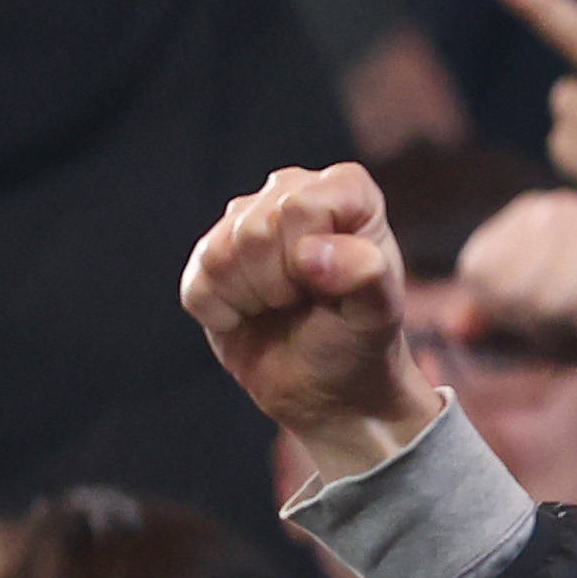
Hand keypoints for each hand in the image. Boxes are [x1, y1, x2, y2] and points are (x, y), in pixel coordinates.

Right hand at [184, 164, 445, 481]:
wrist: (329, 386)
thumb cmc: (361, 338)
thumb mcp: (379, 310)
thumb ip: (365, 273)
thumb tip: (310, 254)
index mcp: (346, 190)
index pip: (299, 207)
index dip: (308, 257)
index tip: (330, 283)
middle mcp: (292, 191)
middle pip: (252, 230)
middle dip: (279, 282)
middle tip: (306, 299)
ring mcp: (246, 221)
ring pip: (217, 255)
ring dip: (252, 298)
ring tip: (282, 305)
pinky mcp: (208, 259)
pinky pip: (197, 287)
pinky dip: (225, 315)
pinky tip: (252, 315)